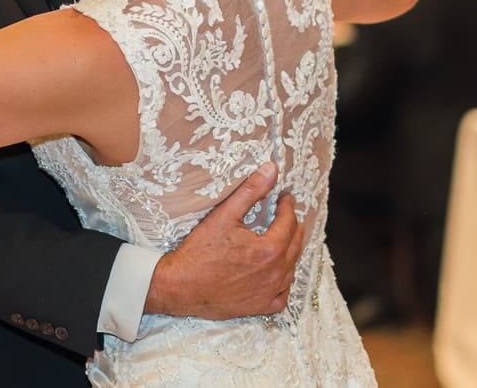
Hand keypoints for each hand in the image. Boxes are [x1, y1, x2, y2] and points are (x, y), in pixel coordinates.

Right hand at [144, 162, 306, 319]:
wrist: (181, 286)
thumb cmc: (199, 252)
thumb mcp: (224, 215)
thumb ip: (251, 191)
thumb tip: (271, 171)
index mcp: (269, 250)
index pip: (289, 222)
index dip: (287, 206)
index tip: (285, 198)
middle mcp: (275, 273)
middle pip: (296, 245)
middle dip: (293, 226)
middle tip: (287, 215)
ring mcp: (269, 292)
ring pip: (292, 269)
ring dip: (291, 252)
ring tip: (284, 239)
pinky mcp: (260, 306)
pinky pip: (282, 295)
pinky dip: (283, 282)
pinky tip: (277, 274)